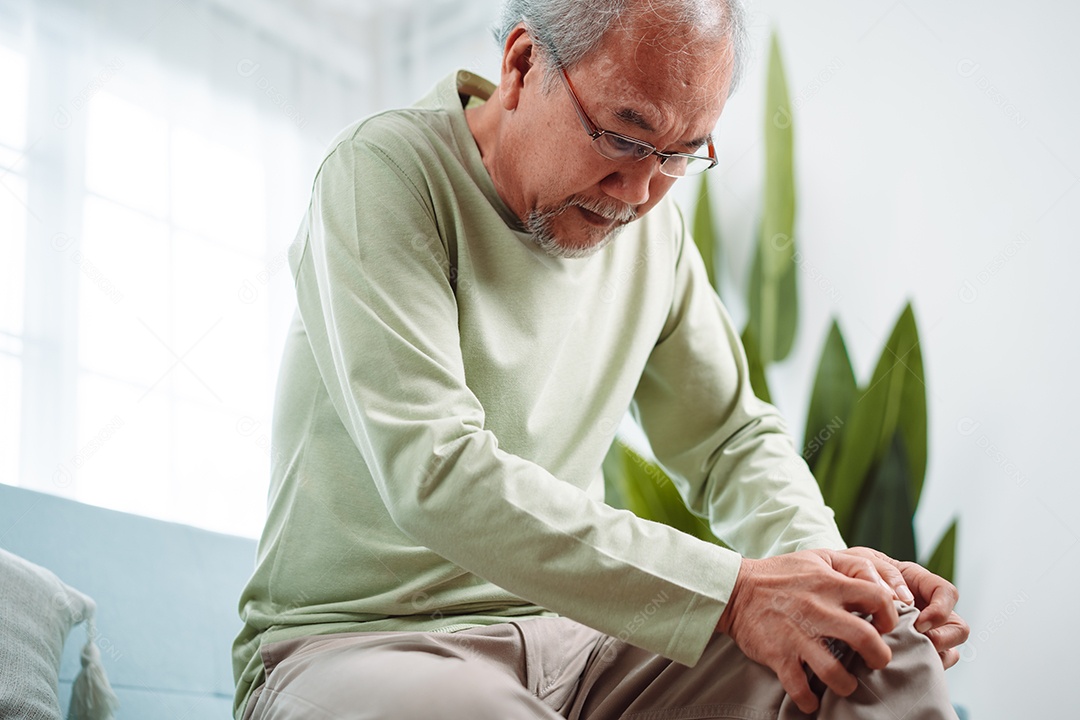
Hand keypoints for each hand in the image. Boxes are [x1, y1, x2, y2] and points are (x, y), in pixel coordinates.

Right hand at [716, 549, 899, 713]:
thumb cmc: (781, 574)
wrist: (734, 590)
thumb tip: (884, 584)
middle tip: (874, 661)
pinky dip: (808, 700)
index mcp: (830, 584)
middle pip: (866, 639)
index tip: (883, 627)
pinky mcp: (778, 655)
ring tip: (845, 683)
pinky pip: (799, 687)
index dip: (890, 616)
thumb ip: (851, 565)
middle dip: (879, 657)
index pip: (879, 598)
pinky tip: (812, 698)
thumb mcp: (817, 557)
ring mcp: (797, 635)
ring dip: (846, 685)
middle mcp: (818, 610)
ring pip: (835, 672)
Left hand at [838, 547, 968, 667]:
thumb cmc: (847, 571)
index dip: (940, 609)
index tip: (918, 621)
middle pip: (958, 627)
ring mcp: (922, 632)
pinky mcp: (912, 651)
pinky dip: (921, 667)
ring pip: (949, 650)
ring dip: (933, 655)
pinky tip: (900, 666)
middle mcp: (926, 607)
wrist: (828, 590)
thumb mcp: (861, 561)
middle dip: (943, 638)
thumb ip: (882, 573)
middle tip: (916, 642)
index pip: (947, 593)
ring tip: (908, 656)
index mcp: (918, 581)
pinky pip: (930, 665)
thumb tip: (904, 599)